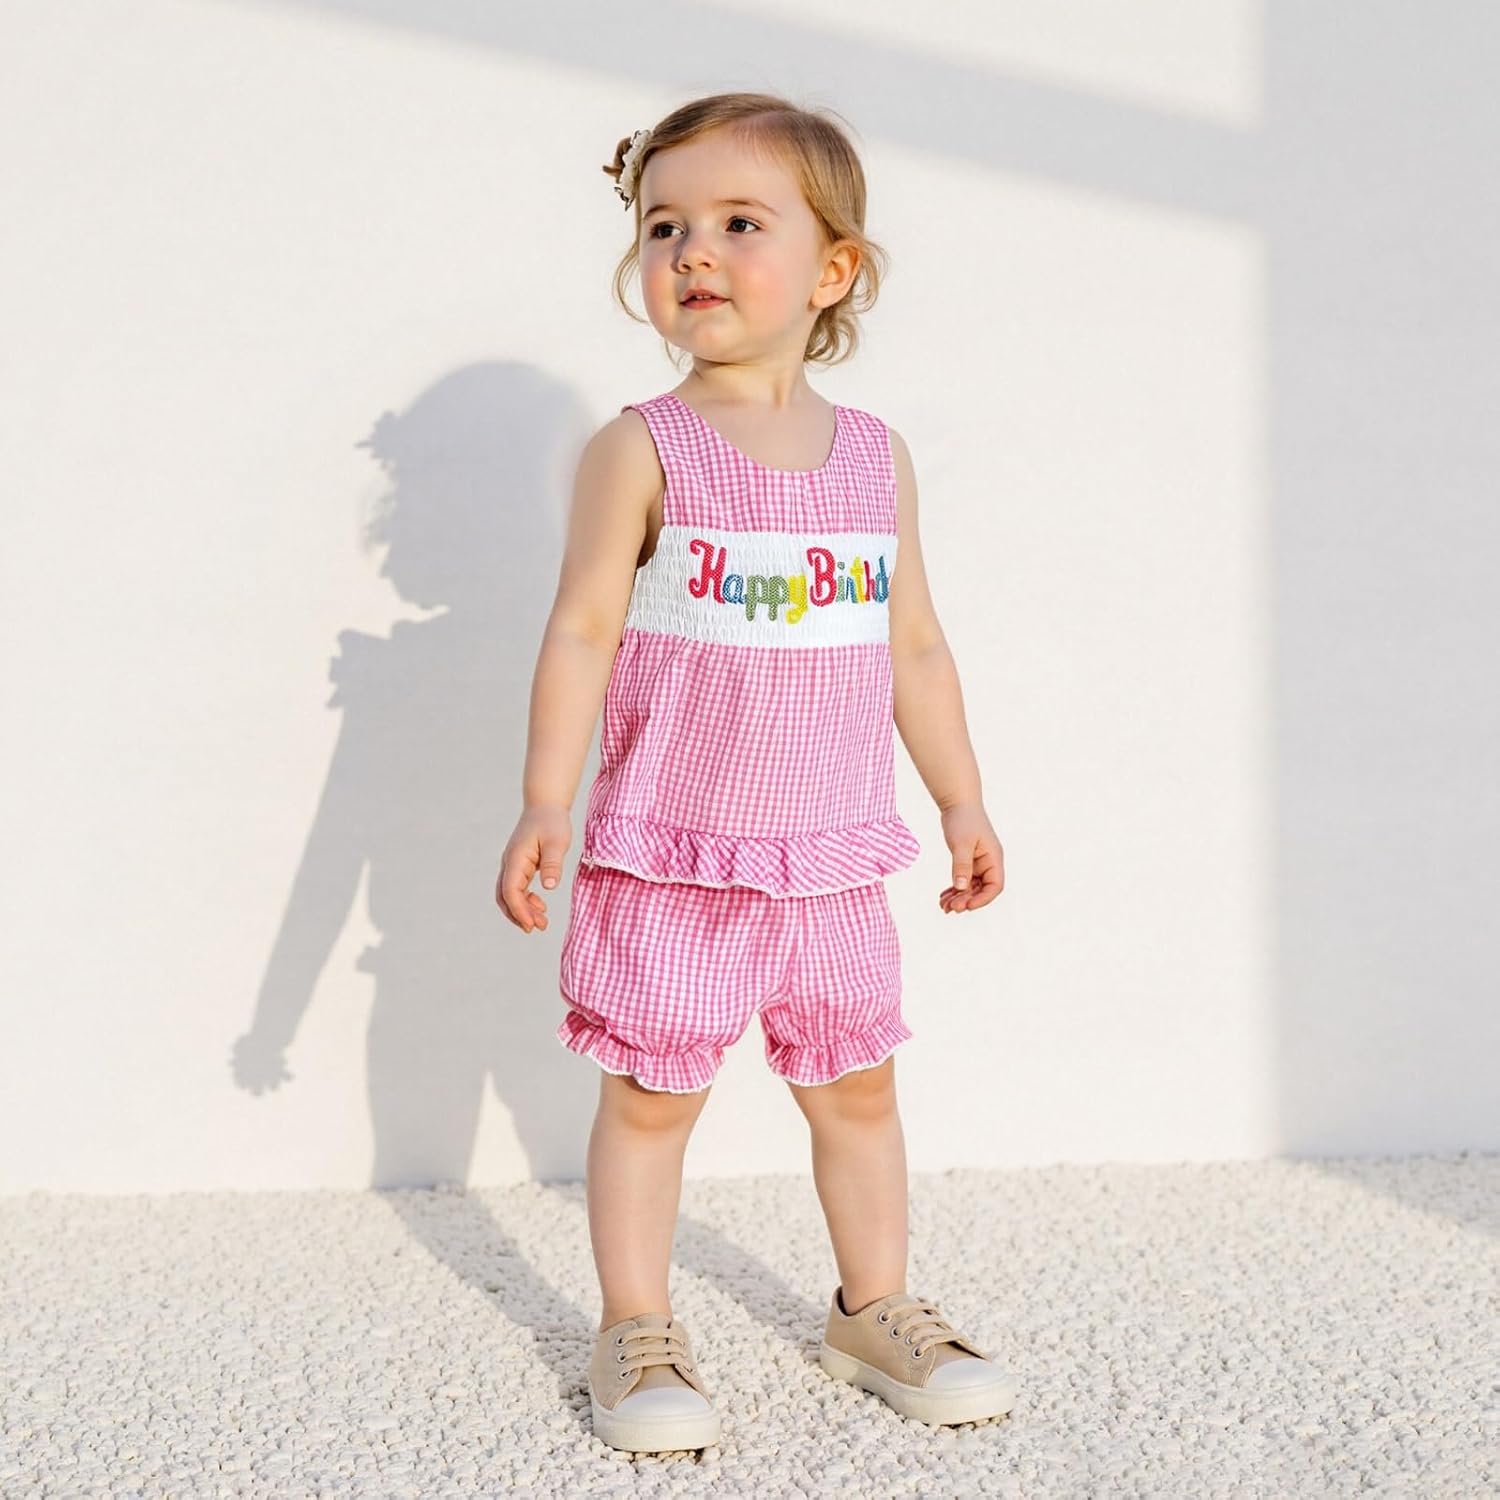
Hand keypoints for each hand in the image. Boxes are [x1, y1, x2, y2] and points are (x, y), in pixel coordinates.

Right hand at [496, 804, 571, 932]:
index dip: (519, 910)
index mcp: (516, 858)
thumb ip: (552, 864)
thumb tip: (550, 887)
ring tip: (542, 922)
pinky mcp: (519, 865)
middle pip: (505, 896)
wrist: (545, 805)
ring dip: (522, 909)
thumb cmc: (552, 821)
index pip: (510, 891)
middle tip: (538, 927)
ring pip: (510, 894)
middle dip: (518, 915)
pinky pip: (517, 888)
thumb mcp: (557, 842)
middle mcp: (509, 863)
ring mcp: (513, 864)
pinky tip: (540, 905)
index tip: (532, 924)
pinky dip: (525, 900)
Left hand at [938, 800, 1004, 913]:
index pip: (995, 886)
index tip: (967, 905)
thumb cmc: (963, 819)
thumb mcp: (961, 843)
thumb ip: (961, 865)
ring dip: (959, 898)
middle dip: (966, 900)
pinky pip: (963, 880)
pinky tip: (943, 897)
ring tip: (943, 906)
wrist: (957, 803)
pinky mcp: (967, 861)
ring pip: (971, 887)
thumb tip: (961, 887)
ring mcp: (978, 863)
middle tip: (949, 908)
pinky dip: (954, 890)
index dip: (983, 899)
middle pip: (981, 890)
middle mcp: (988, 863)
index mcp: (993, 858)